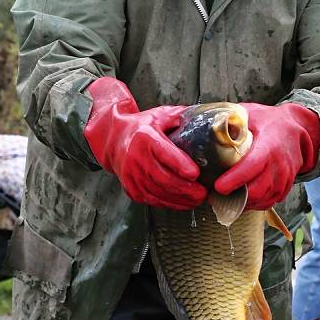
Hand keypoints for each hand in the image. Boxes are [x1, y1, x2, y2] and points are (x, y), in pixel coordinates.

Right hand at [84, 77, 206, 209]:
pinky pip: (152, 200)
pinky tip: (183, 203)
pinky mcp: (131, 188)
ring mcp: (132, 175)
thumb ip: (180, 117)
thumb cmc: (141, 127)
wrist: (114, 140)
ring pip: (158, 192)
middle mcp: (136, 158)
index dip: (180, 165)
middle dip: (186, 189)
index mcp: (145, 137)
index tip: (195, 173)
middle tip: (203, 193)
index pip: (163, 153)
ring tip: (197, 199)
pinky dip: (170, 204)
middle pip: (163, 178)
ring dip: (180, 199)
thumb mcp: (159, 115)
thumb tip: (206, 120)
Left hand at [214, 102, 319, 209]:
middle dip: (235, 196)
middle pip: (257, 190)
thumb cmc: (270, 121)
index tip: (218, 186)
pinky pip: (269, 202)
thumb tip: (205, 124)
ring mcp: (285, 178)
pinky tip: (243, 199)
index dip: (235, 179)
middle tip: (216, 194)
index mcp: (269, 145)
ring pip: (262, 199)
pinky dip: (255, 204)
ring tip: (226, 197)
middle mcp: (279, 165)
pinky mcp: (286, 187)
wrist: (296, 130)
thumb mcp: (251, 114)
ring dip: (244, 202)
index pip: (252, 166)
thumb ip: (230, 120)